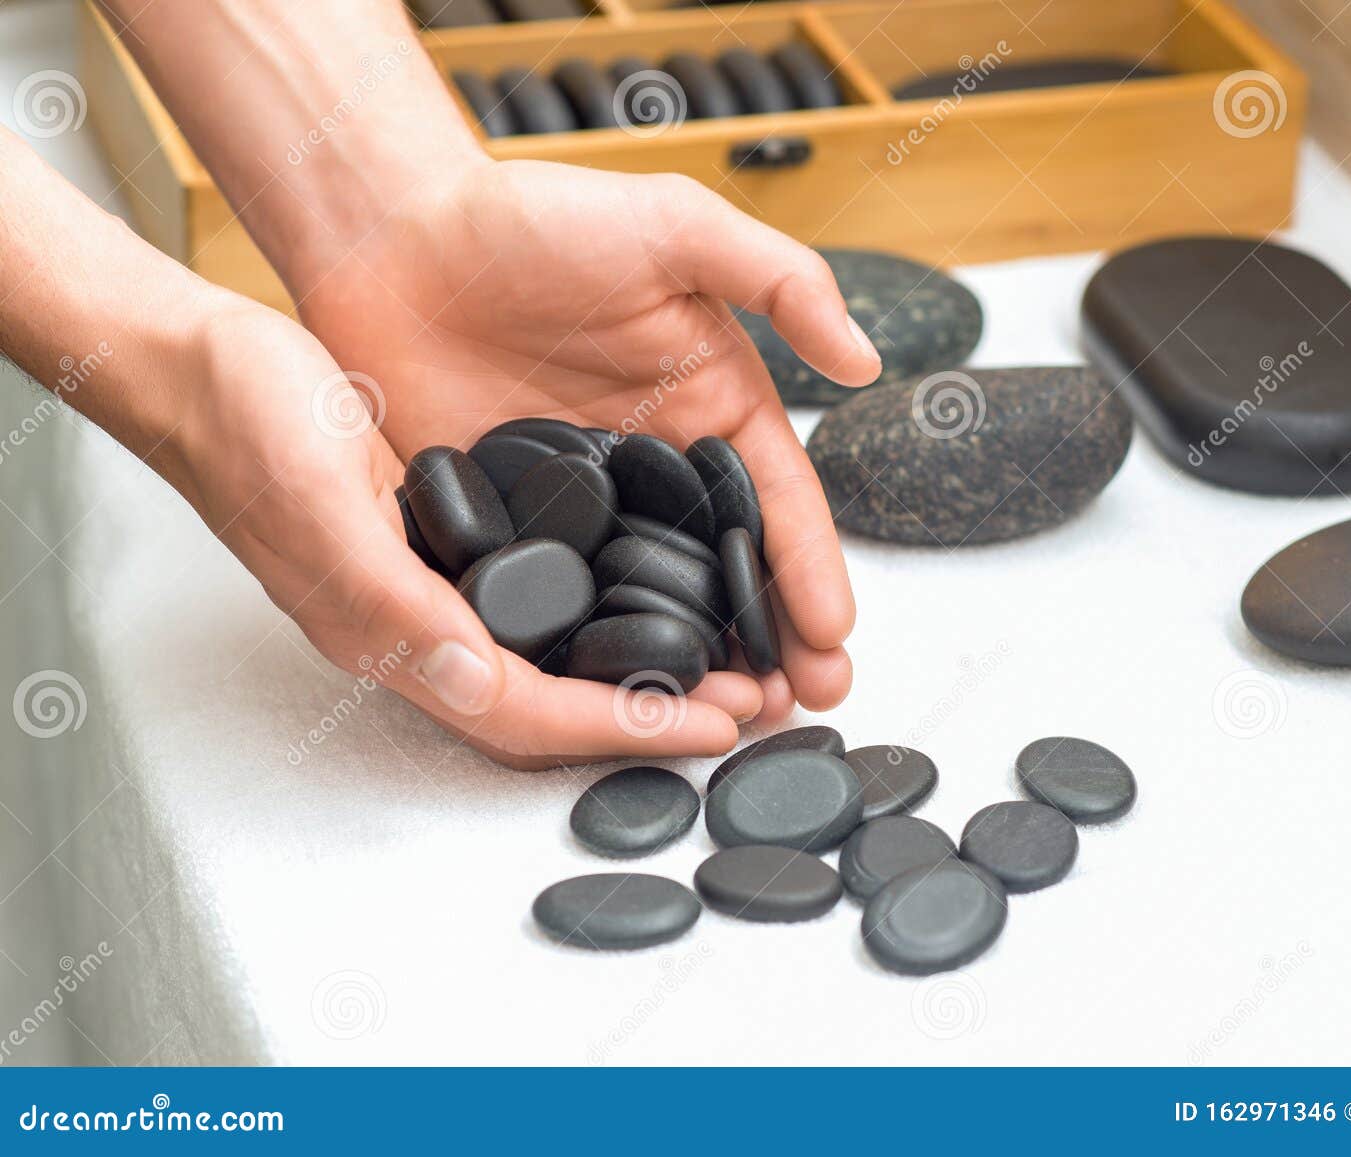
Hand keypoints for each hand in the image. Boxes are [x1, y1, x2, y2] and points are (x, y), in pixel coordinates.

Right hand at [163, 293, 768, 768]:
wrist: (199, 365)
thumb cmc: (242, 422)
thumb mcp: (320, 500)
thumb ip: (389, 597)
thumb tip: (470, 678)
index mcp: (388, 630)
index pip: (526, 712)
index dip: (622, 725)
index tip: (712, 721)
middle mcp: (416, 627)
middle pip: (550, 706)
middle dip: (649, 714)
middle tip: (747, 702)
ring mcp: (426, 593)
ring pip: (547, 663)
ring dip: (635, 673)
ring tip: (723, 662)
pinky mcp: (437, 551)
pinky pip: (532, 607)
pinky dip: (599, 617)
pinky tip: (646, 597)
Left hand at [291, 158, 881, 727]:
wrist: (392, 235)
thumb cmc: (531, 217)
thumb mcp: (675, 224)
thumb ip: (780, 279)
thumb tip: (867, 360)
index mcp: (711, 406)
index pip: (779, 503)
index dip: (811, 570)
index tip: (833, 634)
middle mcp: (657, 468)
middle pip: (733, 572)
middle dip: (776, 641)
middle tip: (802, 704)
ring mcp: (586, 508)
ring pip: (655, 603)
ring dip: (698, 662)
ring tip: (730, 719)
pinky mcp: (514, 529)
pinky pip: (563, 602)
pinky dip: (596, 652)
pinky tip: (619, 696)